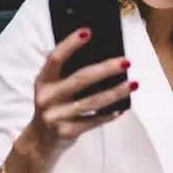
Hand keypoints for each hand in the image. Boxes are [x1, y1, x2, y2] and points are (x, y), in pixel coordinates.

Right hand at [25, 27, 135, 157]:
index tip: (88, 31)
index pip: (55, 58)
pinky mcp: (66, 132)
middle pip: (80, 79)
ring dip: (115, 92)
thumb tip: (101, 57)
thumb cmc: (53, 107)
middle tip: (126, 62)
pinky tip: (121, 109)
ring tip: (133, 84)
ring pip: (91, 101)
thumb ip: (67, 74)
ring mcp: (56, 116)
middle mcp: (47, 97)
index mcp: (43, 81)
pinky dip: (108, 115)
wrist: (39, 142)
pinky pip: (92, 122)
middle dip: (106, 69)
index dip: (70, 44)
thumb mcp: (52, 89)